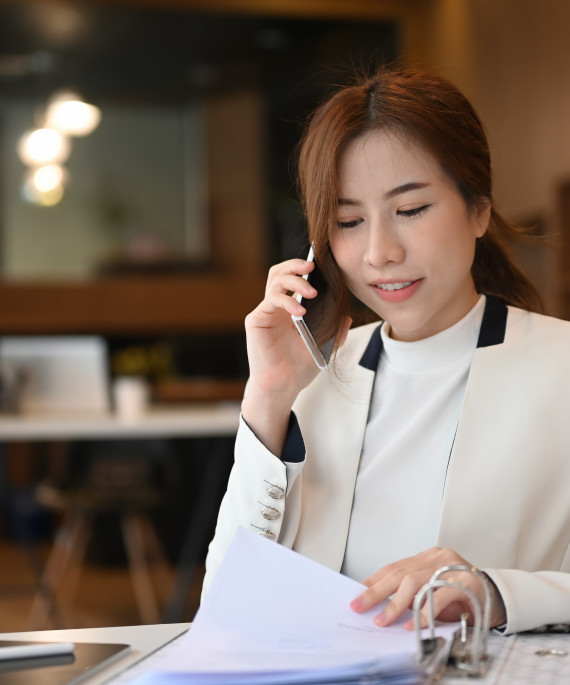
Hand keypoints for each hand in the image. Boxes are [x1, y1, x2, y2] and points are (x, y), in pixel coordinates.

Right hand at [244, 258, 321, 401]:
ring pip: (275, 281)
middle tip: (312, 265)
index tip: (321, 266)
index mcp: (289, 310)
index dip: (303, 269)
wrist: (282, 387)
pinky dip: (287, 301)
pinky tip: (300, 311)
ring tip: (311, 291)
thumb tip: (347, 317)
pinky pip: (271, 300)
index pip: (293, 279)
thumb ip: (335, 332)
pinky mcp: (257, 320)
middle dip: (295, 265)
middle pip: (279, 273)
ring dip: (295, 281)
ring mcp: (265, 312)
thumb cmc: (298, 369)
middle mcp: (276, 308)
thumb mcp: (324, 347)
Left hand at [350, 547, 506, 629]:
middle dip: (376, 592)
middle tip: (360, 606)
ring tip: (383, 620)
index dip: (374, 580)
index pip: (394, 567)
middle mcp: (437, 557)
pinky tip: (413, 624)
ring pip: (415, 582)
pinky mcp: (465, 581)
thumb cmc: (463, 599)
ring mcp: (451, 566)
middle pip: (400, 573)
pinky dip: (424, 610)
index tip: (357, 594)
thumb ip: (412, 595)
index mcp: (427, 557)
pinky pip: (439, 595)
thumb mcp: (433, 594)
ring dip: (397, 604)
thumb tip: (381, 609)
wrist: (501, 600)